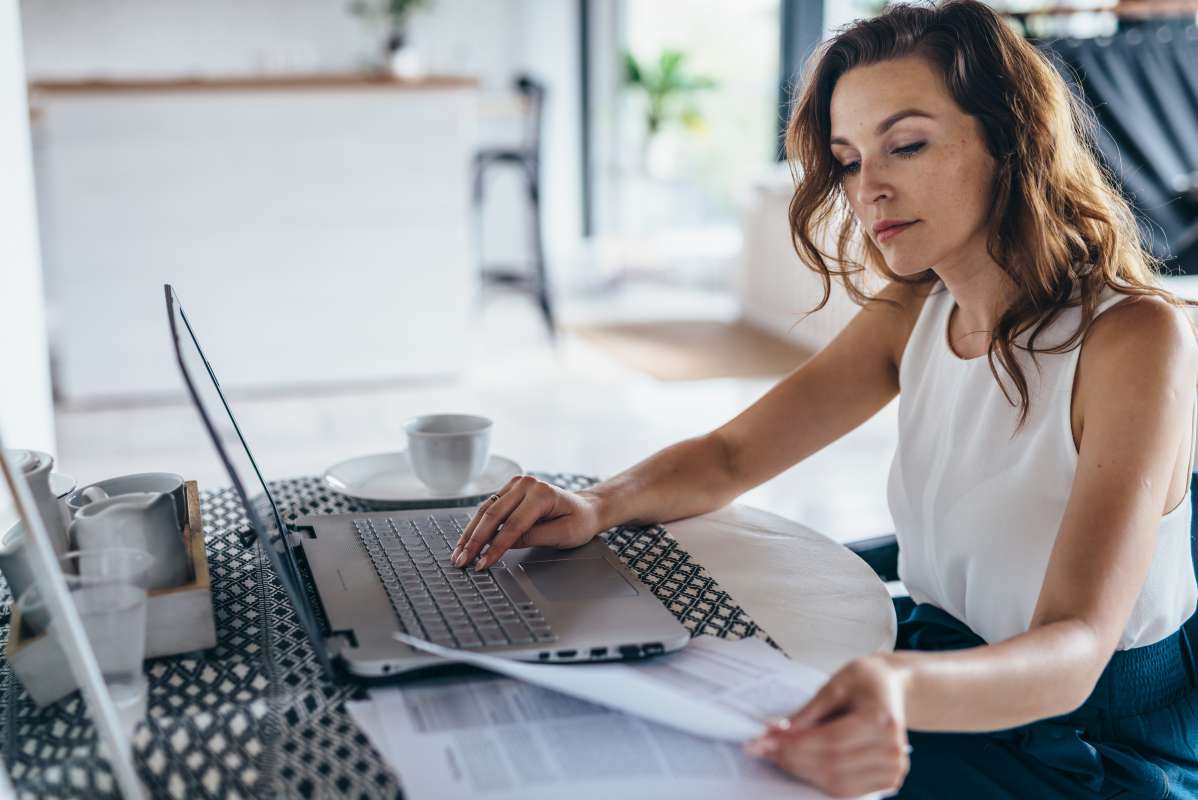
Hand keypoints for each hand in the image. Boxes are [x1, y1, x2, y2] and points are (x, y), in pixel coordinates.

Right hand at [451, 476, 602, 569]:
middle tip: (462, 561)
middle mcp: (526, 484)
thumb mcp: (563, 534)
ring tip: (458, 553)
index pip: (513, 524)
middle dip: (475, 541)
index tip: (483, 563)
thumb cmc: (579, 521)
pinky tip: (467, 541)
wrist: (586, 509)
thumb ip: (533, 537)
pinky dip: (477, 526)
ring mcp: (516, 485)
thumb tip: (504, 543)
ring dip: (470, 533)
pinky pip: (489, 508)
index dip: (496, 546)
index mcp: (542, 493)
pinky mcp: (510, 490)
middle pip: (493, 515)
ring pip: (486, 510)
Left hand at [744, 655, 911, 797]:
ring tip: (777, 756)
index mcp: (881, 720)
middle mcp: (892, 749)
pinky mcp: (888, 780)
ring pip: (837, 782)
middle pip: (832, 765)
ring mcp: (893, 768)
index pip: (831, 741)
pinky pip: (846, 790)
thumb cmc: (864, 681)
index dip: (795, 744)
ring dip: (802, 772)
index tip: (765, 741)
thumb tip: (777, 734)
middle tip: (764, 749)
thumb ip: (807, 713)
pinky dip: (819, 780)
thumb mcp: (833, 685)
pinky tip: (799, 764)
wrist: (892, 687)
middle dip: (792, 759)